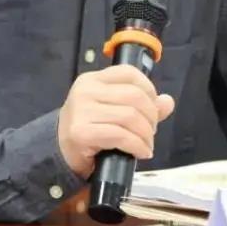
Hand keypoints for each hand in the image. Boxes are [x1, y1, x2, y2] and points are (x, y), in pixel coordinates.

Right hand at [57, 65, 174, 177]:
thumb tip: (168, 102)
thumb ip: (141, 105)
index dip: (149, 90)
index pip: (129, 73)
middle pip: (134, 96)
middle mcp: (86, 90)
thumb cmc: (88, 129)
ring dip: (146, 135)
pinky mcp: (82, 132)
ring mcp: (82, 110)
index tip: (153, 108)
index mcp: (93, 79)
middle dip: (151, 117)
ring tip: (146, 145)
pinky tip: (141, 152)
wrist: (58, 151)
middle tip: (151, 132)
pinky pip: (121, 136)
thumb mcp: (112, 110)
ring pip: (130, 117)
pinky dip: (137, 146)